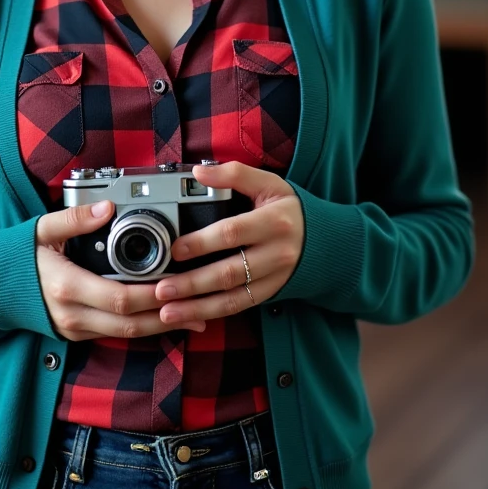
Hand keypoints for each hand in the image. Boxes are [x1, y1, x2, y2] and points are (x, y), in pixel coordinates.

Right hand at [35, 200, 206, 340]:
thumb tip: (105, 204)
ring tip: (195, 314)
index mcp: (65, 286)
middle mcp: (72, 314)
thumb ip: (74, 217)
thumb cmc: (16, 255)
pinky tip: (167, 317)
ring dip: (161, 325)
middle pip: (130, 323)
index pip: (118, 297)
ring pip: (127, 333)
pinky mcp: (79, 333)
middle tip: (198, 302)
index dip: (151, 294)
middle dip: (167, 314)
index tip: (177, 282)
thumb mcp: (41, 229)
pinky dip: (144, 326)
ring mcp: (75, 328)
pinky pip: (117, 332)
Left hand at [153, 161, 304, 325]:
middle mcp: (275, 254)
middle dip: (193, 283)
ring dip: (197, 306)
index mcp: (274, 222)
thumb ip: (234, 174)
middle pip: (229, 271)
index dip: (202, 242)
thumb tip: (198, 172)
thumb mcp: (268, 183)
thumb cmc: (288, 208)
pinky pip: (237, 307)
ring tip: (167, 310)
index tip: (175, 248)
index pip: (233, 232)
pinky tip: (188, 316)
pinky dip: (211, 313)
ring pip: (232, 297)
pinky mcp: (268, 295)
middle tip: (162, 288)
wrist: (325, 241)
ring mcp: (272, 279)